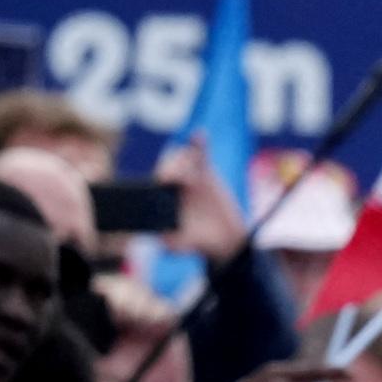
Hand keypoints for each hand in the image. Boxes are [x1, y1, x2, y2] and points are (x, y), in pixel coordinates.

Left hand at [161, 133, 247, 258]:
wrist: (225, 241)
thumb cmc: (199, 243)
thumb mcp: (183, 246)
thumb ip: (171, 243)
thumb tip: (159, 239)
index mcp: (162, 198)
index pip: (156, 181)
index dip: (160, 177)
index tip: (166, 181)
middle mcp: (172, 184)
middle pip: (167, 166)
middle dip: (170, 167)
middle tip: (178, 178)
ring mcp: (189, 176)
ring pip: (182, 158)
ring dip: (184, 158)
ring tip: (193, 171)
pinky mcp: (205, 172)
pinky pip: (200, 154)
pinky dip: (199, 143)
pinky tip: (200, 135)